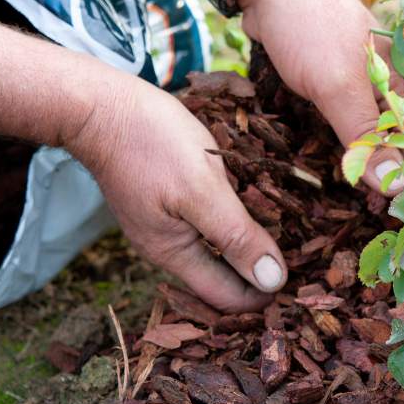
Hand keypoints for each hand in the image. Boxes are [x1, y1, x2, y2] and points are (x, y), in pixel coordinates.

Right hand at [67, 77, 286, 312]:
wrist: (99, 104)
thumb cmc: (151, 143)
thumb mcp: (203, 189)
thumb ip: (236, 237)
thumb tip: (272, 282)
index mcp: (175, 254)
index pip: (228, 298)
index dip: (264, 296)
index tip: (300, 281)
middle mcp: (168, 247)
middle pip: (222, 277)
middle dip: (259, 273)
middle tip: (304, 257)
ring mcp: (164, 222)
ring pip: (216, 249)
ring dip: (248, 246)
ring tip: (289, 232)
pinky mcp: (166, 199)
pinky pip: (206, 223)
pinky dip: (233, 222)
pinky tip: (255, 205)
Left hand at [237, 0, 403, 193]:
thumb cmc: (310, 27)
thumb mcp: (339, 86)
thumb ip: (367, 136)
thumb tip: (394, 185)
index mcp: (403, 82)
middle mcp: (388, 85)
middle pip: (399, 142)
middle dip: (394, 179)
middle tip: (387, 219)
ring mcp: (360, 85)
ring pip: (371, 136)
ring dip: (369, 167)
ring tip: (368, 206)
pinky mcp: (333, 87)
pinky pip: (346, 125)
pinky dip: (346, 149)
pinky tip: (343, 171)